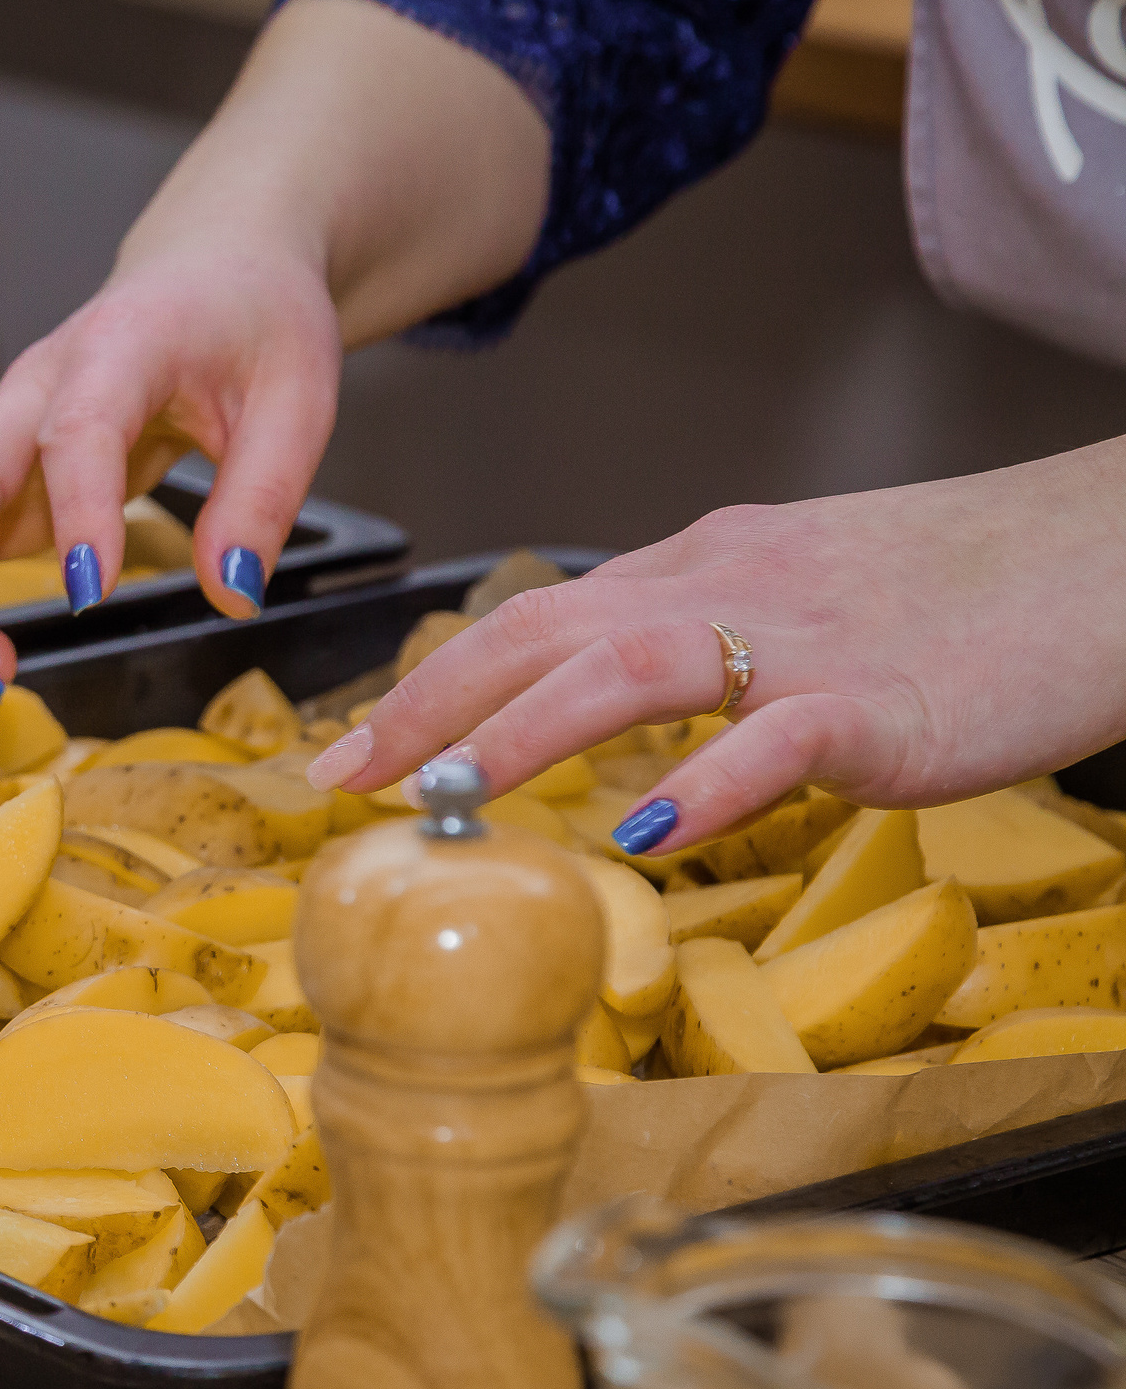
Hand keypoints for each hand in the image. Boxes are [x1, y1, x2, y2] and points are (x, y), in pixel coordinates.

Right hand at [0, 0, 549, 701]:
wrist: (211, 269)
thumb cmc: (254, 322)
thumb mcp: (298, 400)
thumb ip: (264, 497)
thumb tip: (232, 593)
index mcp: (121, 347)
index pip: (79, 427)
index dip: (77, 507)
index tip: (89, 591)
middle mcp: (37, 385)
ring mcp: (7, 429)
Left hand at [311, 443, 1125, 853]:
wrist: (1112, 555)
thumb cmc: (966, 591)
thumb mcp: (801, 597)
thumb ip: (703, 642)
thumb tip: (613, 706)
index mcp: (702, 569)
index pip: (534, 617)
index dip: (430, 680)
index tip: (351, 747)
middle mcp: (727, 589)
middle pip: (541, 631)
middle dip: (426, 705)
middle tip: (340, 781)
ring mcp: (801, 642)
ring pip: (626, 666)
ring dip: (518, 732)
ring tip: (442, 795)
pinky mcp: (882, 702)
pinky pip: (776, 739)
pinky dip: (704, 783)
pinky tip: (642, 834)